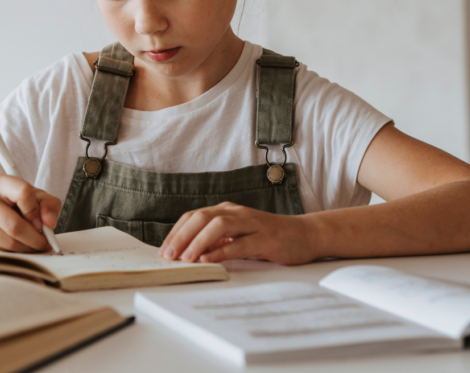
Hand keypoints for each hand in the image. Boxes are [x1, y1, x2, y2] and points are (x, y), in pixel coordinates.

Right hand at [0, 173, 61, 252]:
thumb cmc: (13, 201)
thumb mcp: (34, 195)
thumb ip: (49, 204)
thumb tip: (50, 223)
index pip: (23, 194)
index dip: (37, 212)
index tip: (43, 223)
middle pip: (15, 225)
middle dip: (36, 239)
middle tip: (45, 242)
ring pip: (9, 242)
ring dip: (27, 248)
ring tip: (35, 244)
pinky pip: (1, 251)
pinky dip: (16, 252)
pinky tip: (21, 246)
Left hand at [158, 202, 318, 265]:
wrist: (306, 235)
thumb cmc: (269, 237)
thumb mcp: (239, 237)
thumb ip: (218, 241)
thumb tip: (189, 252)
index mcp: (227, 211)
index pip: (194, 216)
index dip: (176, 232)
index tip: (163, 250)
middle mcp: (236, 213)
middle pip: (201, 218)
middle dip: (181, 236)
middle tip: (168, 255)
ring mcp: (251, 224)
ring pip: (218, 226)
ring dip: (197, 242)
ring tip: (185, 258)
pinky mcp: (265, 238)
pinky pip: (239, 243)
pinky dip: (221, 251)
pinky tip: (209, 259)